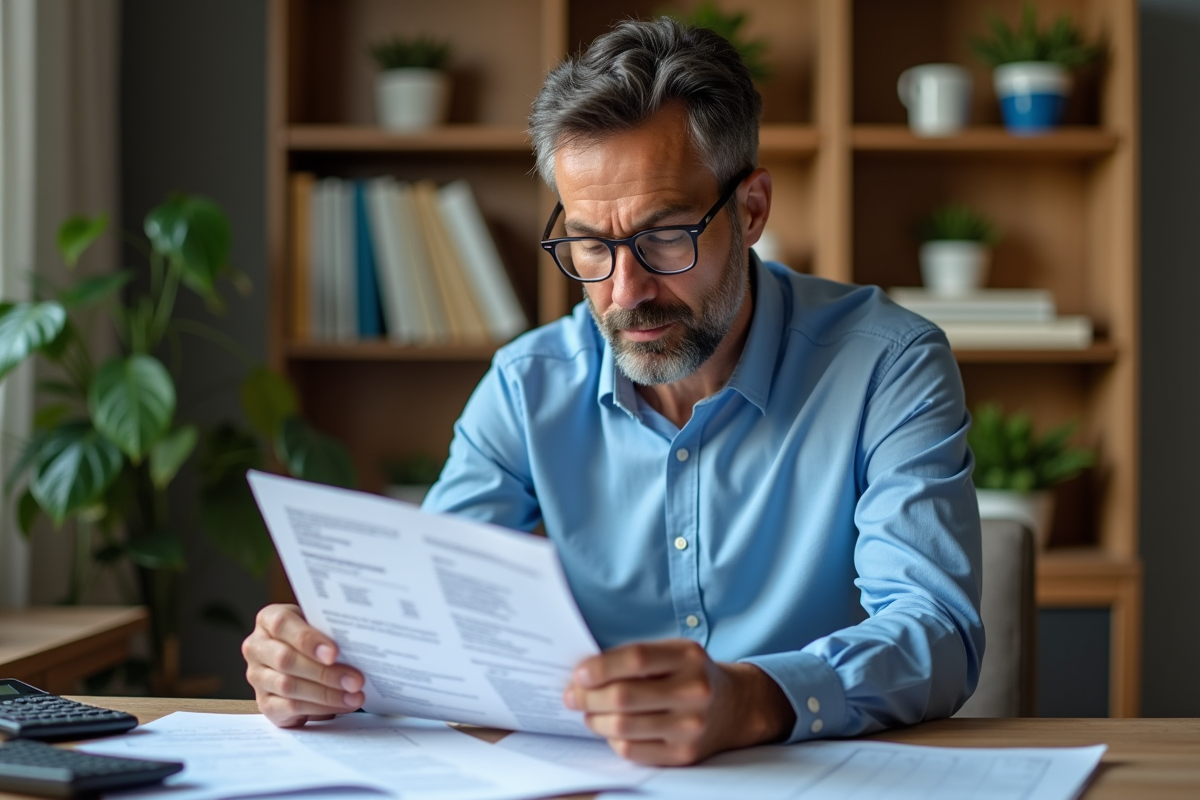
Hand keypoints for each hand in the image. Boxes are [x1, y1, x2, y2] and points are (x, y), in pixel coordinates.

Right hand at [242, 603, 365, 727]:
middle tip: (355, 681)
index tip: (335, 653)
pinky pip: (290, 708)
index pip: (282, 624)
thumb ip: (329, 631)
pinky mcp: (265, 703)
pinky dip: (319, 708)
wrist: (303, 659)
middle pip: (286, 659)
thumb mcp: (319, 625)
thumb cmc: (315, 637)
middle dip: (325, 672)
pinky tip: (341, 705)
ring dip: (326, 694)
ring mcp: (257, 676)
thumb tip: (359, 646)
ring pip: (288, 686)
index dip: (308, 639)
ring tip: (354, 697)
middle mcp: (257, 647)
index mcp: (268, 620)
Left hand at [563, 639, 794, 765]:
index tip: (578, 674)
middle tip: (571, 696)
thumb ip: (636, 658)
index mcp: (689, 657)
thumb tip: (585, 673)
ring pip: (623, 727)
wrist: (735, 707)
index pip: (636, 659)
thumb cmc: (691, 675)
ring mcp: (690, 726)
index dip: (601, 667)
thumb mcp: (674, 653)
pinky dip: (613, 740)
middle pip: (624, 696)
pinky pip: (633, 751)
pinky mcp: (684, 755)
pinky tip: (610, 729)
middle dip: (588, 697)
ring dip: (595, 720)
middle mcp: (694, 691)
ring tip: (588, 713)